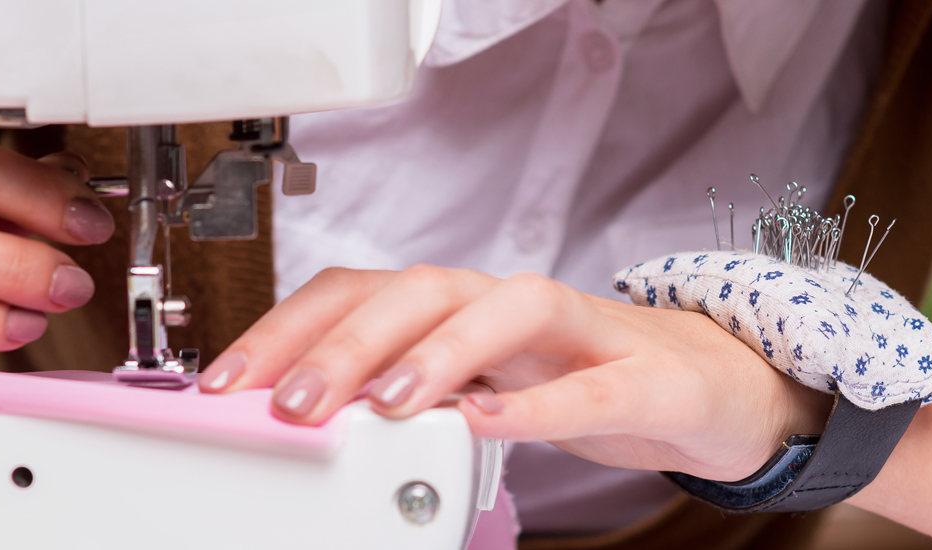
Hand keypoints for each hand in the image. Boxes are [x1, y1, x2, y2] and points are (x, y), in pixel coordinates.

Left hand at [199, 266, 829, 480]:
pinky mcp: (641, 375)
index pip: (357, 292)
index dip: (287, 329)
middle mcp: (505, 304)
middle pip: (418, 290)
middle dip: (346, 342)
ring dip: (436, 354)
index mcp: (455, 308)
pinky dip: (535, 405)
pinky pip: (586, 384)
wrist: (705, 386)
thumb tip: (296, 425)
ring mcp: (578, 331)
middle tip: (289, 402)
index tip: (226, 384)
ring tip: (385, 404)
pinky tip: (486, 424)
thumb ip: (398, 396)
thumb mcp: (472, 389)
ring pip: (502, 314)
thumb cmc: (575, 380)